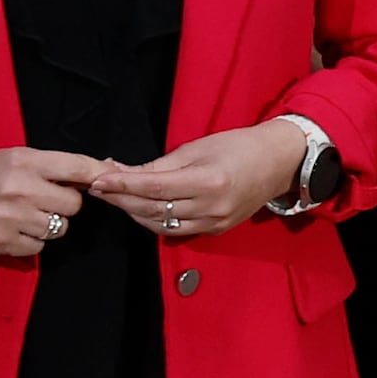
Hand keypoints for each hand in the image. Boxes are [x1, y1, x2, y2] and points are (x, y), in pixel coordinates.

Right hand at [0, 144, 110, 261]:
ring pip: (58, 228)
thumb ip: (57, 166)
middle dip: (64, 204)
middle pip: (73, 205)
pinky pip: (38, 246)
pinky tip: (14, 228)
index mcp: (26, 161)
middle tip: (45, 200)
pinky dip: (31, 240)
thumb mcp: (19, 159)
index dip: (98, 173)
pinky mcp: (1, 241)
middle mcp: (20, 188)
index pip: (77, 166)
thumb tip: (105, 171)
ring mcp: (10, 217)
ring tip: (25, 214)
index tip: (110, 178)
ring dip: (48, 224)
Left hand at [86, 121, 313, 241]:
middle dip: (121, 198)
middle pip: (153, 208)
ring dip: (134, 212)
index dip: (122, 185)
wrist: (278, 163)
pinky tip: (140, 208)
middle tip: (99, 187)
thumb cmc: (238, 146)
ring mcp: (214, 223)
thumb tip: (120, 170)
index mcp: (208, 181)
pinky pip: (176, 230)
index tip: (98, 180)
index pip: (153, 187)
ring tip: (116, 197)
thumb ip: (158, 165)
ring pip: (160, 225)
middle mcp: (211, 207)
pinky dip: (154, 221)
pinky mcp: (215, 230)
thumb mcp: (197, 148)